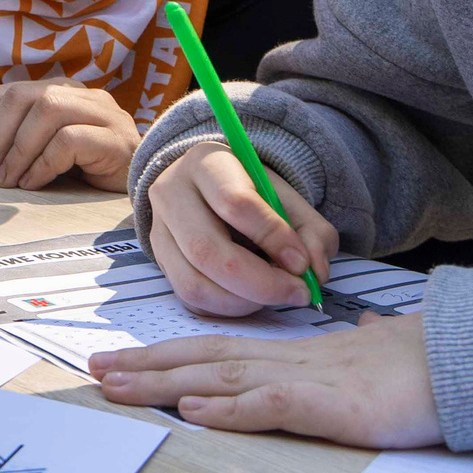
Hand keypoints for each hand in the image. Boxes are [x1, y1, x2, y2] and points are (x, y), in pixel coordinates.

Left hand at [0, 81, 136, 190]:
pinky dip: (43, 164)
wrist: (144, 192)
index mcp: (63, 92)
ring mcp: (105, 114)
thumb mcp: (49, 155)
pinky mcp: (117, 139)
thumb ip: (21, 145)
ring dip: (18, 150)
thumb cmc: (91, 175)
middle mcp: (84, 95)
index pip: (11, 92)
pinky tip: (34, 184)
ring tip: (8, 182)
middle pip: (25, 96)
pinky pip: (69, 140)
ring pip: (47, 111)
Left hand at [88, 313, 440, 448]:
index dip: (170, 354)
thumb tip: (365, 328)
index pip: (220, 350)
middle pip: (205, 359)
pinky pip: (271, 406)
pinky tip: (193, 411)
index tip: (126, 360)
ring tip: (117, 386)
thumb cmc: (429, 359)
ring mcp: (310, 380)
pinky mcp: (333, 405)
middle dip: (146, 366)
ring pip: (221, 377)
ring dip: (164, 383)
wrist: (471, 359)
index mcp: (299, 354)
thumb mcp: (385, 350)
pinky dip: (228, 409)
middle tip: (94, 371)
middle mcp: (292, 361)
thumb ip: (365, 341)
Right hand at [145, 141, 337, 314]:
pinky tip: (251, 297)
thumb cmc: (253, 192)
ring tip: (274, 296)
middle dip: (260, 283)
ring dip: (244, 302)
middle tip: (297, 292)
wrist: (210, 188)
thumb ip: (312, 231)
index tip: (302, 263)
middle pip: (207, 250)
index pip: (234, 203)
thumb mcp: (287, 197)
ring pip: (194, 283)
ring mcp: (159, 231)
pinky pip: (191, 300)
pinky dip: (227, 309)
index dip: (272, 237)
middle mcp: (171, 194)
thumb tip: (314, 271)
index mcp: (206, 164)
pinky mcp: (160, 262)